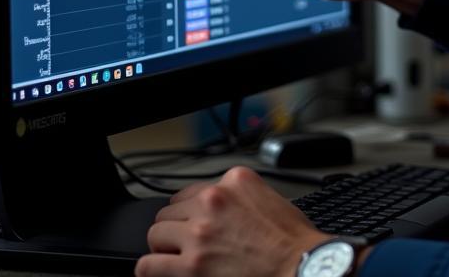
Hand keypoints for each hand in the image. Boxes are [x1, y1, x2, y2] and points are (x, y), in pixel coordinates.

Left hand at [136, 165, 324, 276]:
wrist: (300, 267)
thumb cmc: (292, 241)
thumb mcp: (269, 198)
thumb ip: (239, 197)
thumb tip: (218, 210)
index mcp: (234, 181)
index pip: (191, 190)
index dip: (191, 211)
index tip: (193, 223)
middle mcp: (213, 200)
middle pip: (170, 211)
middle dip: (177, 228)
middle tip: (188, 244)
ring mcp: (200, 232)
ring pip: (156, 234)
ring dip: (165, 247)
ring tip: (178, 259)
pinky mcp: (191, 264)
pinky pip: (148, 265)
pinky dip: (151, 269)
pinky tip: (161, 272)